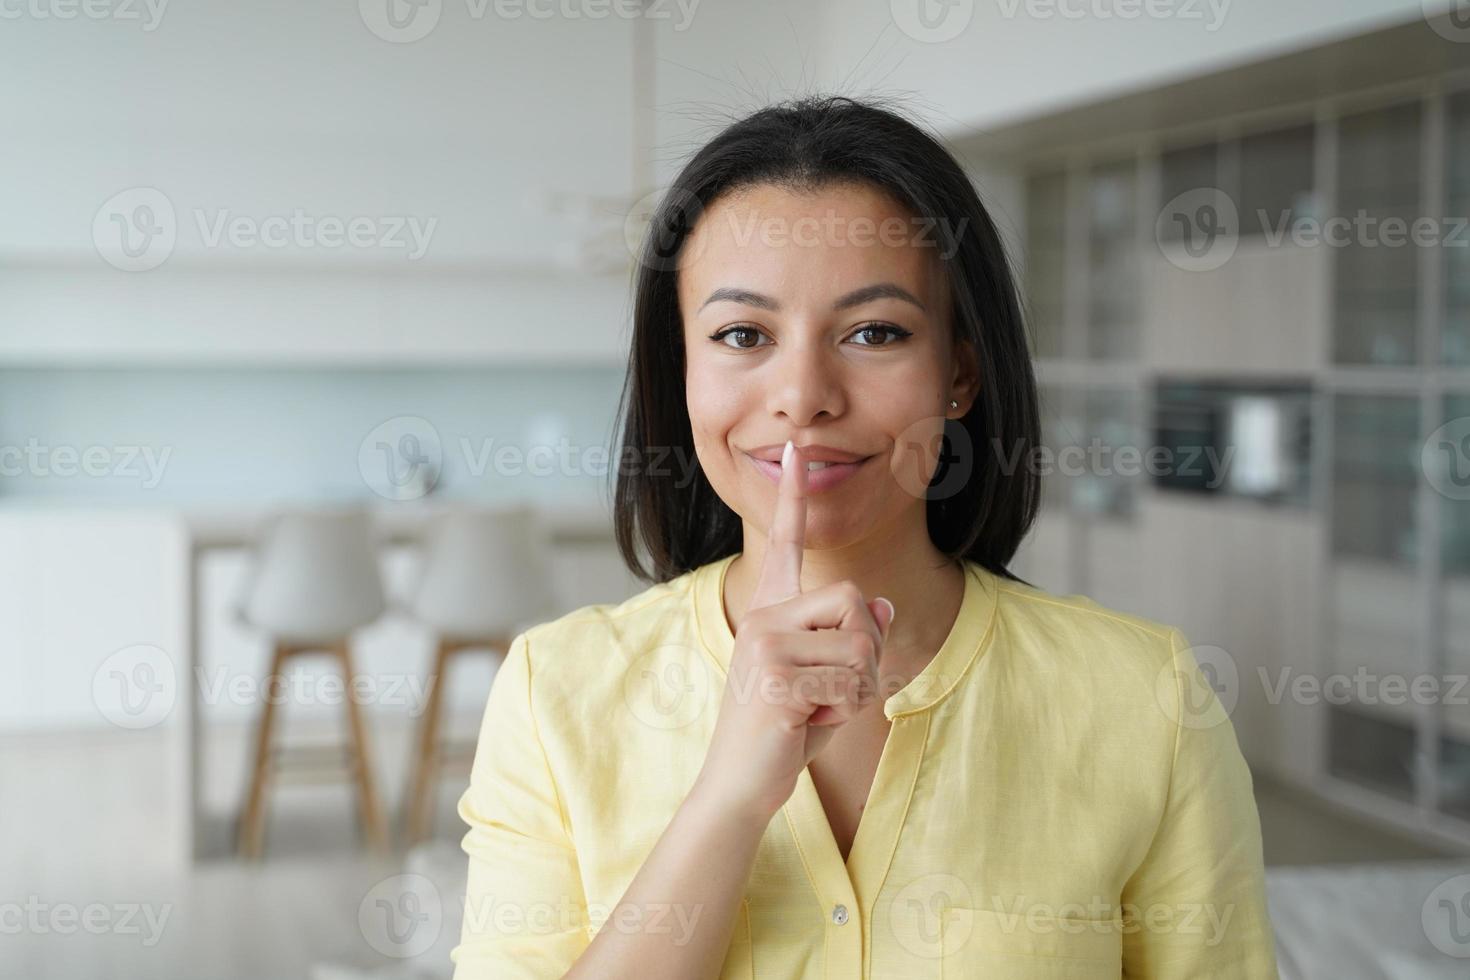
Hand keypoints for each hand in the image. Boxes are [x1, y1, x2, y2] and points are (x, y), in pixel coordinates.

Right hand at [692, 440, 894, 823]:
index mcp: (771, 610)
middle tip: (834, 692)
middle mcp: (764, 616)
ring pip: (861, 646)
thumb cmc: (783, 732)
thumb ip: (850, 642)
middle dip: (867, 652)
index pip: (786, 544)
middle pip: (856, 601)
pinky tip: (806, 727)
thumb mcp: (825, 682)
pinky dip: (843, 715)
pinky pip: (850, 683)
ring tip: (817, 711)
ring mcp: (765, 644)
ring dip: (857, 691)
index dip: (794, 498)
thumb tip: (883, 601)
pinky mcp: (776, 676)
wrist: (740, 783)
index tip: (798, 451)